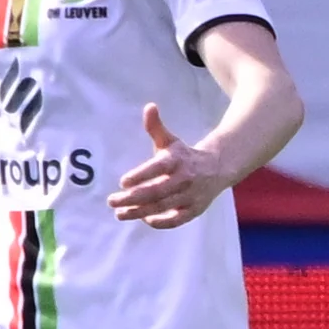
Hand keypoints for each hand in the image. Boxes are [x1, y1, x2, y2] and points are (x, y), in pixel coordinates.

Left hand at [107, 103, 232, 229]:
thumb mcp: (170, 140)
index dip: (141, 175)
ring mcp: (190, 196)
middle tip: (112, 201)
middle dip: (132, 198)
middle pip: (156, 191)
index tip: (122, 182)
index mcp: (178, 159)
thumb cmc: (183, 155)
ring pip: (162, 207)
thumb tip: (149, 106)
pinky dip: (160, 222)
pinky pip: (175, 220)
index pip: (158, 168)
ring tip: (119, 213)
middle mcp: (185, 178)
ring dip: (139, 212)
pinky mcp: (193, 210)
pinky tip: (143, 219)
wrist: (217, 168)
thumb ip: (155, 127)